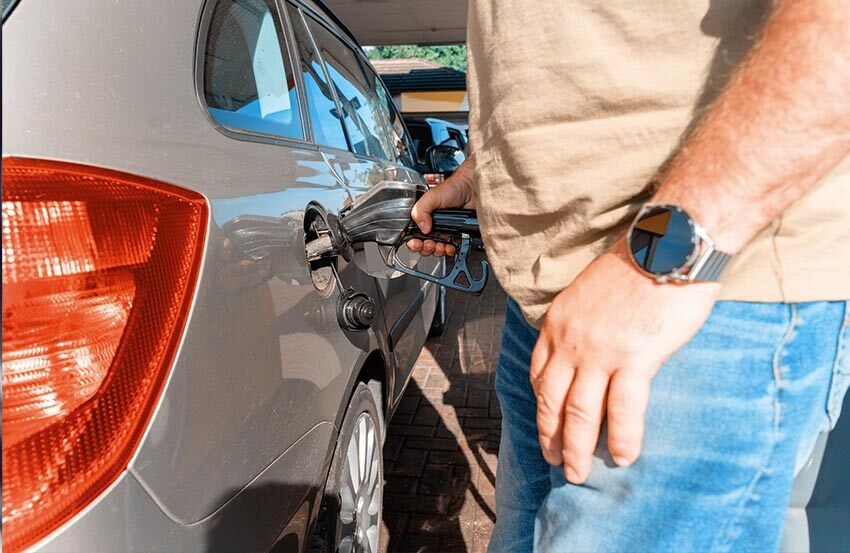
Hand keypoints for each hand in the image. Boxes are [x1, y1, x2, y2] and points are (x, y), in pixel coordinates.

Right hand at [407, 158, 475, 256]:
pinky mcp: (458, 235)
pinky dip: (450, 250)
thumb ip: (421, 210)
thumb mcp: (432, 196)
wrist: (473, 189)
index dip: (414, 242)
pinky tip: (450, 246)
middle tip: (430, 243)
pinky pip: (451, 248)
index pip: (415, 235)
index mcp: (425, 217)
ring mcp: (446, 232)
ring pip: (437, 250)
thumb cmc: (454, 188)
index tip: (416, 243)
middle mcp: (434, 225)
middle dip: (426, 248)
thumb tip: (423, 228)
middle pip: (425, 245)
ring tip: (440, 245)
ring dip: (437, 250)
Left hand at [530, 241, 719, 483]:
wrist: (669, 245)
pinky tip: (624, 457)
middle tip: (554, 461)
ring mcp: (600, 351)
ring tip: (578, 473)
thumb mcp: (590, 289)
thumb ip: (583, 321)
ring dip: (577, 448)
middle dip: (551, 436)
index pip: (539, 373)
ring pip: (580, 412)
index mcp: (559, 321)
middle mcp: (571, 340)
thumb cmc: (637, 262)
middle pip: (552, 399)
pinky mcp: (635, 358)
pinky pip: (623, 410)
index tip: (546, 424)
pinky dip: (621, 438)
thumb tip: (590, 346)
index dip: (541, 405)